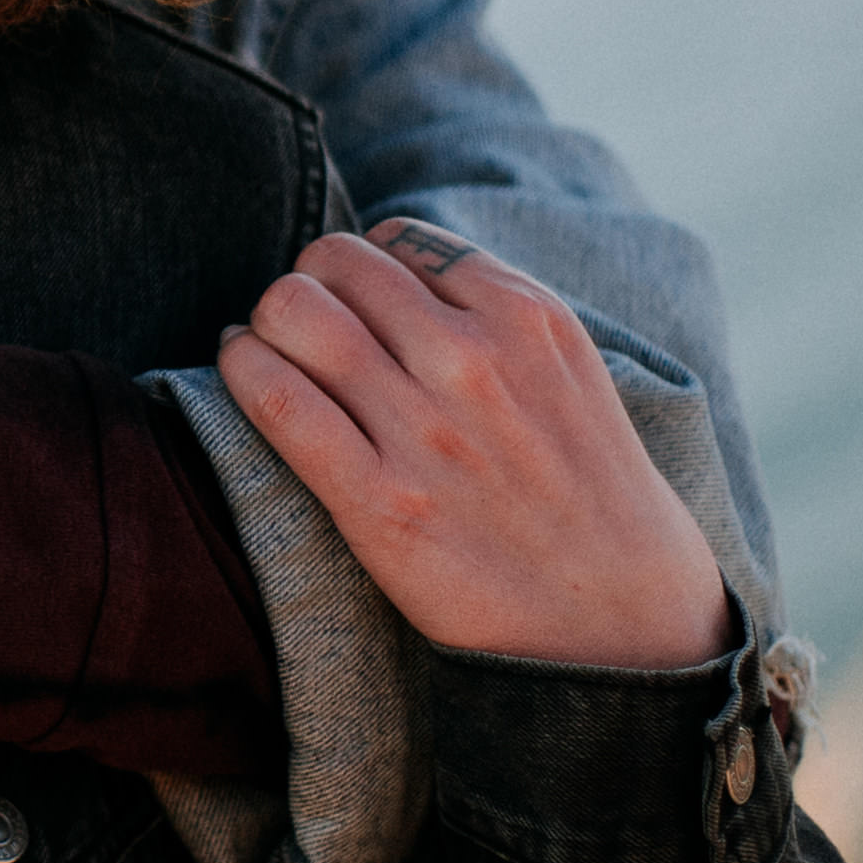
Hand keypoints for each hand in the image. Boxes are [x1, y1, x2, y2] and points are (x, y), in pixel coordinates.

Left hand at [217, 220, 731, 670]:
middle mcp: (473, 360)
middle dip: (306, 283)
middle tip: (303, 323)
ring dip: (268, 320)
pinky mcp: (379, 501)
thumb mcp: (566, 370)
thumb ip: (490, 312)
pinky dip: (242, 367)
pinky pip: (276, 398)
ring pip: (294, 313)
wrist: (620, 622)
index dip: (362, 266)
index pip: (398, 240)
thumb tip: (390, 264)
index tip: (355, 302)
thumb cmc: (584, 490)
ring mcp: (424, 430)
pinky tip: (244, 369)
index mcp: (525, 317)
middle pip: (335, 264)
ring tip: (269, 345)